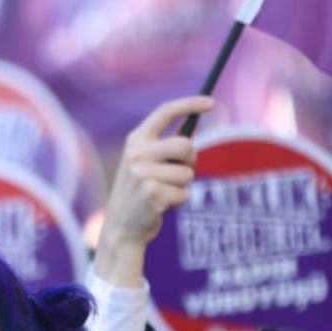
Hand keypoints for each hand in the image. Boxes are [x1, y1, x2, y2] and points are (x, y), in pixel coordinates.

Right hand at [94, 95, 213, 285]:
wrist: (120, 227)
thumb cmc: (138, 192)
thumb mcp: (145, 163)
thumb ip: (166, 145)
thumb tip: (194, 126)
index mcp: (135, 141)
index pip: (164, 111)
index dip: (189, 103)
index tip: (211, 102)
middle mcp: (136, 154)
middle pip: (185, 145)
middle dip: (190, 160)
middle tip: (180, 172)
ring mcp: (142, 175)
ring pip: (187, 174)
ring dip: (182, 186)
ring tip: (163, 193)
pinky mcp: (152, 195)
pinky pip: (184, 194)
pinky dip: (178, 202)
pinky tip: (161, 206)